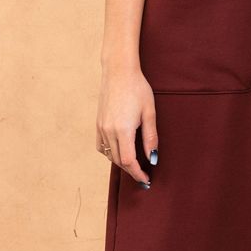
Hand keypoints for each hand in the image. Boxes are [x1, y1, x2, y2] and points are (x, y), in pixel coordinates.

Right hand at [96, 64, 157, 188]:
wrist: (118, 71)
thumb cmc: (138, 89)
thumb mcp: (149, 113)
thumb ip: (150, 138)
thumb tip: (152, 158)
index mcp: (123, 130)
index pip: (129, 161)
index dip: (138, 174)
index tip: (146, 180)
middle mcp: (109, 131)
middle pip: (118, 161)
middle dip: (131, 170)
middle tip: (143, 175)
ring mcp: (101, 127)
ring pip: (109, 155)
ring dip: (121, 162)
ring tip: (134, 165)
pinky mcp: (98, 123)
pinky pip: (102, 146)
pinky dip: (110, 153)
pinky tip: (119, 151)